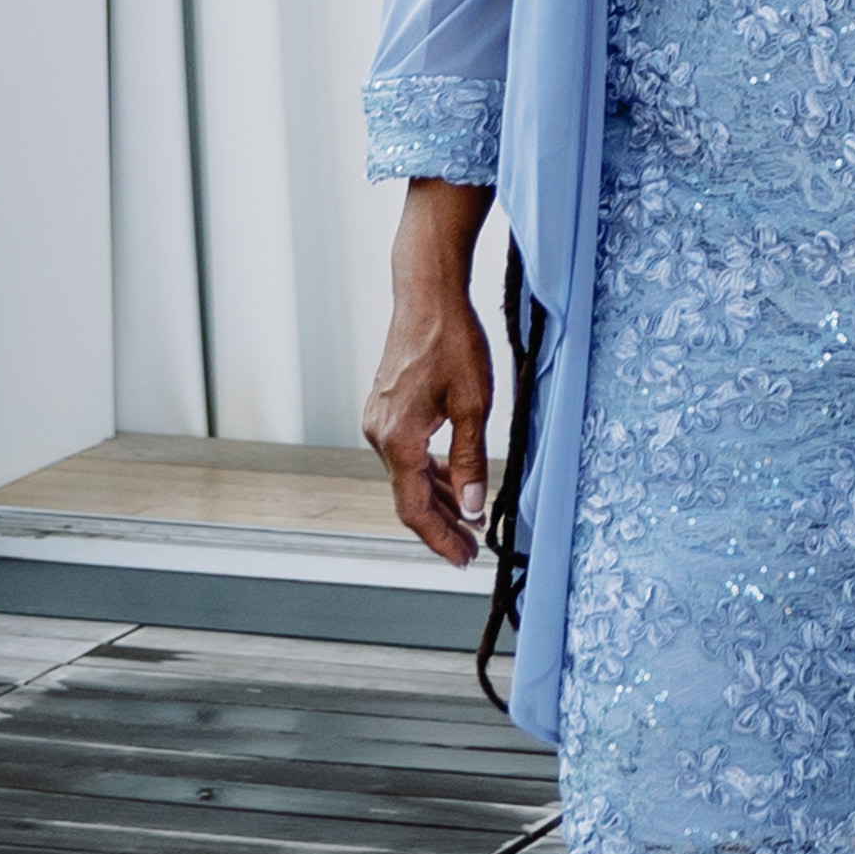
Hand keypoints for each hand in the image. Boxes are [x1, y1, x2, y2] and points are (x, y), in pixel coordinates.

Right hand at [366, 179, 495, 565]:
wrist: (427, 294)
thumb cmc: (452, 341)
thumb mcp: (474, 404)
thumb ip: (471, 460)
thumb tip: (475, 506)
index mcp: (397, 440)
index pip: (415, 508)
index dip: (440, 539)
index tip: (463, 559)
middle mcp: (379, 435)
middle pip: (410, 496)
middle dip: (443, 526)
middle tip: (472, 550)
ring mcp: (379, 421)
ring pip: (409, 475)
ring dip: (440, 499)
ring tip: (470, 523)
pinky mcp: (386, 409)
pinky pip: (407, 454)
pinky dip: (432, 472)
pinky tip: (456, 481)